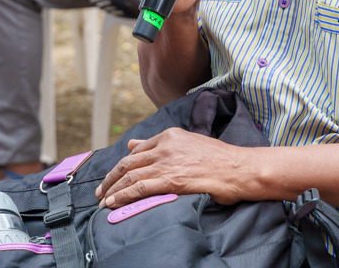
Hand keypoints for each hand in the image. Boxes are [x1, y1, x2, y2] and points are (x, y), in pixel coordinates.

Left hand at [95, 128, 255, 207]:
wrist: (239, 169)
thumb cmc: (218, 159)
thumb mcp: (188, 144)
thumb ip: (160, 144)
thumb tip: (133, 145)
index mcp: (169, 135)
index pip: (136, 151)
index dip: (121, 166)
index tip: (112, 177)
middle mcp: (165, 146)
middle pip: (127, 163)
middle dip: (110, 179)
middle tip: (100, 192)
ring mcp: (167, 163)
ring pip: (130, 176)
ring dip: (112, 190)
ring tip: (103, 201)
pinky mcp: (171, 180)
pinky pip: (138, 188)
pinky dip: (122, 196)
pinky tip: (113, 203)